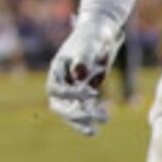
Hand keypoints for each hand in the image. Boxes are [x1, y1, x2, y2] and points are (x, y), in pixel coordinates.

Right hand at [44, 11, 122, 135]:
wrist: (99, 33)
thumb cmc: (92, 37)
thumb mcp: (88, 45)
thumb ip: (83, 59)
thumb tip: (78, 75)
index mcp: (57, 69)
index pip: (57, 89)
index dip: (71, 95)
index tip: (91, 93)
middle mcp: (61, 80)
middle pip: (59, 104)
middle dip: (74, 114)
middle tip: (92, 117)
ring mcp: (71, 88)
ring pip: (70, 111)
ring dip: (82, 120)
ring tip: (96, 128)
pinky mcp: (83, 93)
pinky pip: (82, 109)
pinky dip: (91, 116)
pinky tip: (104, 118)